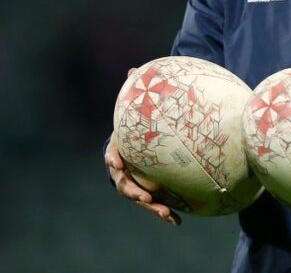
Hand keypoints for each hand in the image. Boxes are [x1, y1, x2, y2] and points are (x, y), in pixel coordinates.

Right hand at [105, 67, 181, 225]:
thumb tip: (134, 70)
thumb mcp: (140, 108)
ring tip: (166, 214)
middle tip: (145, 197)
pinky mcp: (153, 192)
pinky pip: (157, 204)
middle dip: (133, 191)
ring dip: (152, 207)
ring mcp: (139, 183)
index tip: (118, 163)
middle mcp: (126, 170)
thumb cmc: (143, 123)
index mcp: (121, 149)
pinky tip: (177, 222)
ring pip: (140, 198)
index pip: (112, 154)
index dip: (114, 159)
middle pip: (124, 184)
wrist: (149, 139)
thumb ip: (137, 93)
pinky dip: (165, 213)